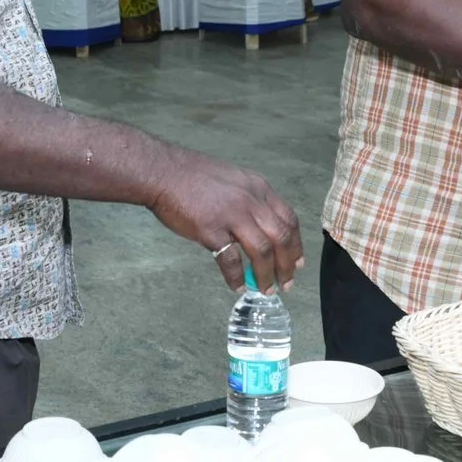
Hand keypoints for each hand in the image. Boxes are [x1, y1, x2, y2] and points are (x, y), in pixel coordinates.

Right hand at [148, 153, 304, 291]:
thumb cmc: (192, 176)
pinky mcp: (211, 230)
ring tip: (266, 290)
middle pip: (282, 238)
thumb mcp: (233, 179)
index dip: (297, 244)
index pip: (289, 219)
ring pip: (262, 251)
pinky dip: (237, 277)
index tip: (298, 262)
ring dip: (267, 275)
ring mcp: (231, 215)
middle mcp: (250, 201)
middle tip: (287, 283)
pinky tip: (237, 286)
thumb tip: (258, 226)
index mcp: (258, 188)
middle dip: (288, 265)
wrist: (163, 172)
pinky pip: (231, 260)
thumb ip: (249, 200)